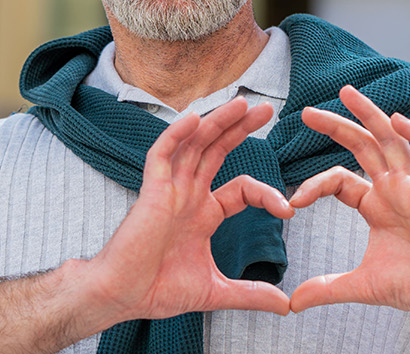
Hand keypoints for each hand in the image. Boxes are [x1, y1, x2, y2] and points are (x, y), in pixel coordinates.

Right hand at [81, 97, 293, 320]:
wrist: (122, 297)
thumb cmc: (158, 290)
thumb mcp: (215, 291)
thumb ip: (250, 294)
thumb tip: (286, 305)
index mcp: (204, 214)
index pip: (241, 188)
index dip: (266, 193)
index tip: (287, 209)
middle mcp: (188, 195)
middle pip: (218, 151)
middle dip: (241, 129)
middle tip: (267, 109)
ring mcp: (169, 190)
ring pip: (194, 145)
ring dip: (217, 122)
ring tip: (243, 103)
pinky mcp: (150, 191)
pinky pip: (161, 154)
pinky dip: (176, 135)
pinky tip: (195, 118)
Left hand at [288, 86, 409, 315]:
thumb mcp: (361, 285)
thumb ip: (327, 289)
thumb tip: (291, 304)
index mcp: (376, 204)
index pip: (339, 180)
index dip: (314, 185)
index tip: (292, 203)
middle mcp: (393, 189)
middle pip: (362, 146)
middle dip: (336, 126)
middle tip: (306, 111)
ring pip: (391, 140)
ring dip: (370, 114)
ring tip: (346, 92)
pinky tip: (396, 119)